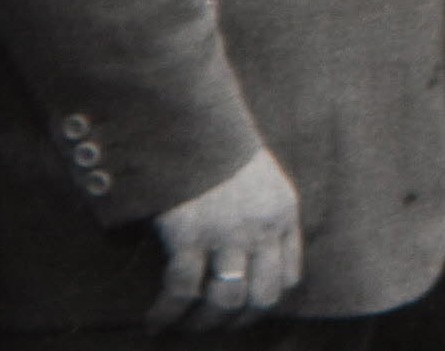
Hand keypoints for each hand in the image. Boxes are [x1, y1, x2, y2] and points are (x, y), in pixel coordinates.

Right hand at [148, 146, 299, 331]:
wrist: (191, 118)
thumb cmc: (220, 148)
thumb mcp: (261, 177)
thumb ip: (263, 214)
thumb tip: (248, 258)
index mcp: (283, 213)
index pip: (288, 276)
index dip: (265, 299)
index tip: (243, 308)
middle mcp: (262, 227)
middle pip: (261, 297)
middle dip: (236, 320)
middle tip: (212, 326)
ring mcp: (228, 232)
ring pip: (226, 300)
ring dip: (203, 323)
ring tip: (183, 326)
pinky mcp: (190, 234)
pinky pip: (182, 290)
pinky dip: (168, 312)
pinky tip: (156, 320)